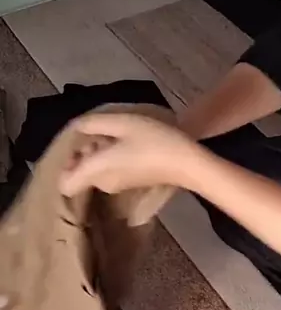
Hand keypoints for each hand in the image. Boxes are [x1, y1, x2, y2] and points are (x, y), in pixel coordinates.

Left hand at [60, 111, 198, 196]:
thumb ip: (94, 124)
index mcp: (96, 171)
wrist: (187, 163)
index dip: (66, 164)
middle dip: (85, 153)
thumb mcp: (123, 123)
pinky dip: (112, 159)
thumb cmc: (154, 141)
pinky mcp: (129, 185)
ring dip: (100, 154)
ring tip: (119, 137)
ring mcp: (116, 186)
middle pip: (80, 172)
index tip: (80, 147)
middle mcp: (102, 183)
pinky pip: (109, 172)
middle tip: (103, 135)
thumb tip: (78, 127)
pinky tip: (129, 145)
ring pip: (95, 171)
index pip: (64, 184)